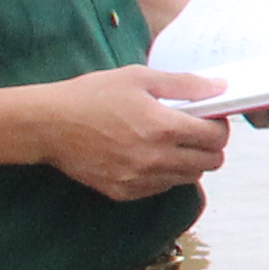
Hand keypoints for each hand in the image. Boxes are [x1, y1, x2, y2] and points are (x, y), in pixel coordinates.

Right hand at [27, 66, 233, 198]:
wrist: (48, 125)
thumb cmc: (92, 96)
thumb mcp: (140, 78)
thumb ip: (185, 84)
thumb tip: (220, 87)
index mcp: (164, 127)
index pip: (216, 137)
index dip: (220, 126)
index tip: (212, 118)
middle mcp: (156, 159)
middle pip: (210, 162)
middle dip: (211, 146)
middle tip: (197, 131)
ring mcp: (140, 179)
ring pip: (188, 178)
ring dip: (190, 161)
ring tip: (171, 142)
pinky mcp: (124, 192)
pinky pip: (162, 188)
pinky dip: (165, 174)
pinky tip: (149, 155)